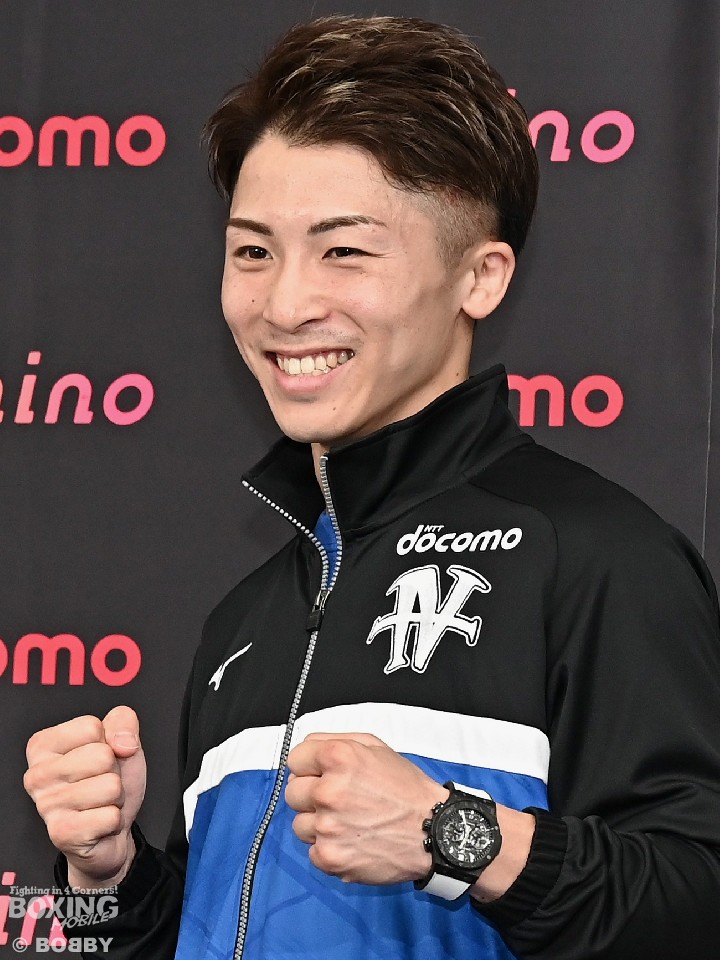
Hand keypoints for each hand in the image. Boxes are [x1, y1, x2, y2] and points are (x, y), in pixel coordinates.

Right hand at [24, 706, 145, 888]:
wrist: (109, 831)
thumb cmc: (108, 781)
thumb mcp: (120, 740)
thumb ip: (122, 721)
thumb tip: (123, 742)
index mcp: (44, 745)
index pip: (90, 727)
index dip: (107, 742)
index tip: (98, 758)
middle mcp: (37, 774)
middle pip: (102, 756)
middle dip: (114, 771)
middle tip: (100, 783)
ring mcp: (46, 805)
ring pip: (110, 786)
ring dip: (115, 796)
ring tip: (100, 802)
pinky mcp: (61, 834)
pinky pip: (110, 816)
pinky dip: (114, 820)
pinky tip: (97, 822)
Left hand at [285, 732, 447, 884]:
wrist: (433, 832)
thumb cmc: (405, 788)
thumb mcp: (375, 747)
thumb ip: (334, 741)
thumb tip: (304, 750)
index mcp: (338, 757)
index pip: (294, 759)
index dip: (309, 767)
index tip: (323, 775)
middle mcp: (328, 790)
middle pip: (292, 792)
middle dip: (311, 795)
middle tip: (340, 800)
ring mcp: (327, 826)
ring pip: (299, 824)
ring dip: (318, 824)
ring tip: (348, 822)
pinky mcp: (330, 857)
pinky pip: (312, 851)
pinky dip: (329, 848)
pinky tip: (353, 841)